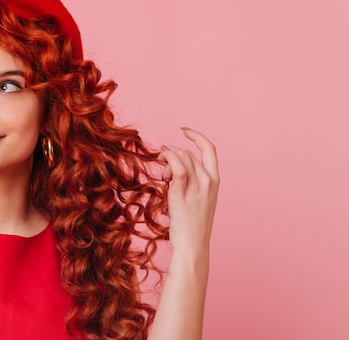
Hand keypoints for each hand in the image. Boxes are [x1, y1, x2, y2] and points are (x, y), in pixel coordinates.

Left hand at [158, 127, 219, 257]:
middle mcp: (208, 180)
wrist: (193, 245)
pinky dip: (168, 158)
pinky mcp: (181, 193)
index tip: (184, 131)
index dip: (196, 136)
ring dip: (167, 159)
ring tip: (163, 176)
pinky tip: (162, 161)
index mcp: (215, 181)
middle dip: (172, 154)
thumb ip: (192, 181)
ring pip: (180, 157)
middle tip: (163, 168)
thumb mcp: (198, 199)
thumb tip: (174, 168)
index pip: (209, 149)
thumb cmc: (193, 225)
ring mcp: (196, 186)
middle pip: (188, 153)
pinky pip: (176, 167)